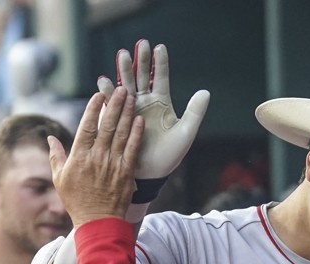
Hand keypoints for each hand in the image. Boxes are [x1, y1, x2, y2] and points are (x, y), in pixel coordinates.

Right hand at [49, 88, 142, 224]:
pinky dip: (136, 134)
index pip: (87, 126)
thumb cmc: (77, 201)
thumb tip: (50, 138)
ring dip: (126, 114)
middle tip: (121, 89)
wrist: (97, 222)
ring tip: (131, 97)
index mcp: (79, 156)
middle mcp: (96, 157)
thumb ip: (56, 156)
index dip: (94, 109)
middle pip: (107, 125)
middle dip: (114, 105)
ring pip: (120, 134)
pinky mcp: (126, 172)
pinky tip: (139, 120)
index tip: (100, 95)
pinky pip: (132, 149)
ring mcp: (112, 164)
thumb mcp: (60, 178)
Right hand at [98, 40, 208, 184]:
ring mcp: (130, 109)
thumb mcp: (185, 133)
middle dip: (140, 60)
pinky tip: (104, 81)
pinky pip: (112, 103)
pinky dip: (108, 92)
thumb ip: (195, 113)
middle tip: (140, 45)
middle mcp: (145, 101)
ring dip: (123, 70)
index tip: (159, 47)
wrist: (152, 174)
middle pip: (141, 76)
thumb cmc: (170, 155)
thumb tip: (205, 92)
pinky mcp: (119, 118)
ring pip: (126, 84)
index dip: (160, 63)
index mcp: (161, 102)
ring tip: (122, 55)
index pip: (160, 77)